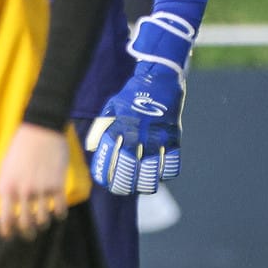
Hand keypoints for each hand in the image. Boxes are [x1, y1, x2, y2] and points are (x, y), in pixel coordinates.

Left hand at [0, 122, 72, 239]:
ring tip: (43, 221)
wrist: (40, 130)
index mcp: (5, 188)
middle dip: (28, 232)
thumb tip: (8, 211)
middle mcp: (22, 192)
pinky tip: (58, 212)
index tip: (10, 236)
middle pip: (25, 223)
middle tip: (30, 234)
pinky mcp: (57, 185)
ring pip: (43, 219)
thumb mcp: (5, 170)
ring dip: (43, 223)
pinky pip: (60, 209)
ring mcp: (41, 189)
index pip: (5, 219)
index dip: (7, 231)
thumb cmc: (19, 149)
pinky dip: (59, 214)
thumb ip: (7, 190)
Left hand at [86, 12, 193, 194]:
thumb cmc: (131, 97)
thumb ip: (100, 129)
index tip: (104, 183)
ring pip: (151, 172)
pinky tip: (159, 174)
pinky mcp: (174, 137)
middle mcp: (137, 134)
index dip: (105, 175)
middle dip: (123, 185)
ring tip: (140, 186)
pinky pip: (172, 164)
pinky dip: (165, 173)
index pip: (108, 159)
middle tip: (121, 189)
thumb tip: (93, 149)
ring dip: (145, 184)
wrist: (160, 79)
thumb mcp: (110, 109)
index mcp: (118, 127)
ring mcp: (157, 137)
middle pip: (129, 170)